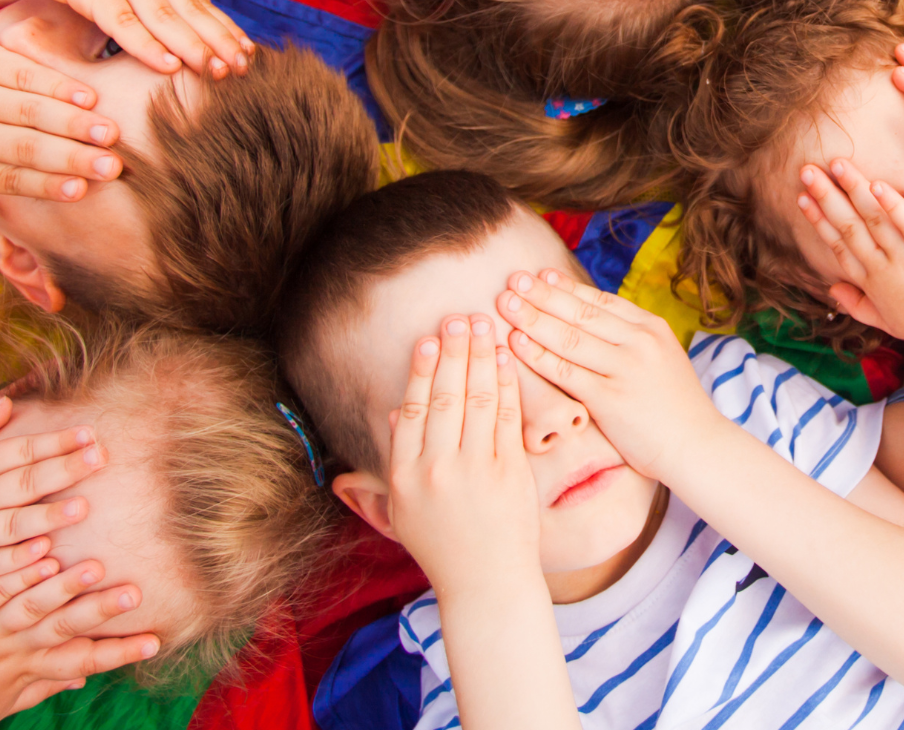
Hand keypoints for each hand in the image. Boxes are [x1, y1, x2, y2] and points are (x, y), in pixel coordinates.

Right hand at [0, 0, 248, 79]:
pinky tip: (168, 65)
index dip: (226, 30)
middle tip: (245, 70)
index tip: (250, 56)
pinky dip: (148, 45)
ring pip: (166, 18)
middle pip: (192, 12)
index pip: (199, 3)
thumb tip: (169, 27)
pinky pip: (124, 22)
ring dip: (195, 47)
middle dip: (221, 42)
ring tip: (219, 72)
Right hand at [0, 394, 105, 592]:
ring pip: (10, 525)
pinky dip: (15, 562)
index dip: (56, 441)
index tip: (90, 433)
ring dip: (48, 516)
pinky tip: (42, 556)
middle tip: (101, 458)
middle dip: (64, 469)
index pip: (19, 450)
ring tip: (83, 507)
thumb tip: (9, 403)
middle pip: (22, 482)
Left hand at [0, 555, 155, 725]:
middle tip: (137, 595)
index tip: (156, 642)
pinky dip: (17, 572)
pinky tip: (40, 551)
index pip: (79, 661)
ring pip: (32, 605)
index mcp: (25, 671)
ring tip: (96, 566)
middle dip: (101, 612)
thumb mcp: (0, 703)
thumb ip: (41, 686)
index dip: (118, 652)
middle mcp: (12, 651)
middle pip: (64, 629)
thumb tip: (80, 682)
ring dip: (65, 586)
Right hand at [386, 315, 541, 584]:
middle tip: (458, 318)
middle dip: (452, 353)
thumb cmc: (443, 547)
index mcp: (405, 477)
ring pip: (478, 400)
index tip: (427, 340)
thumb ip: (393, 462)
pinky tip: (507, 359)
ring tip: (484, 326)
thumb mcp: (403, 511)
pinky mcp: (510, 473)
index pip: (411, 411)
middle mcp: (437, 470)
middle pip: (444, 398)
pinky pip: (508, 419)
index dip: (420, 372)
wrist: (487, 584)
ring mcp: (475, 471)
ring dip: (480, 358)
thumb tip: (394, 413)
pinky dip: (507, 385)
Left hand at [502, 273, 723, 483]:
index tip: (539, 274)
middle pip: (581, 312)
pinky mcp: (610, 398)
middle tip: (512, 278)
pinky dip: (537, 355)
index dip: (566, 287)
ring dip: (532, 318)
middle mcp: (639, 341)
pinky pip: (565, 371)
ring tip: (505, 304)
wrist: (697, 445)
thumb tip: (593, 322)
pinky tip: (516, 343)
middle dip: (542, 293)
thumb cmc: (675, 407)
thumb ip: (630, 340)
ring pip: (568, 336)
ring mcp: (625, 368)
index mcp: (651, 328)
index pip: (600, 300)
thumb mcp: (661, 359)